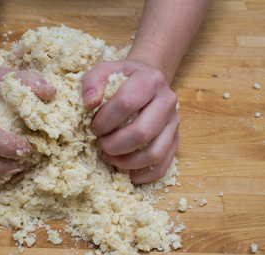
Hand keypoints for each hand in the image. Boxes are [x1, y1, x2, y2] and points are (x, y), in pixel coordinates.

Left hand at [82, 60, 179, 183]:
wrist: (147, 79)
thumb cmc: (122, 78)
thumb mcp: (104, 70)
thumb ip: (92, 82)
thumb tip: (89, 103)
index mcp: (150, 79)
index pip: (127, 103)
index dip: (106, 120)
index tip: (94, 127)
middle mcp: (168, 100)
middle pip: (142, 132)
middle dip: (115, 144)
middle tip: (100, 144)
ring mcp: (174, 121)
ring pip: (155, 153)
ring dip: (127, 162)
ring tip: (110, 157)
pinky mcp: (175, 138)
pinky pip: (164, 164)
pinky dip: (145, 174)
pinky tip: (128, 173)